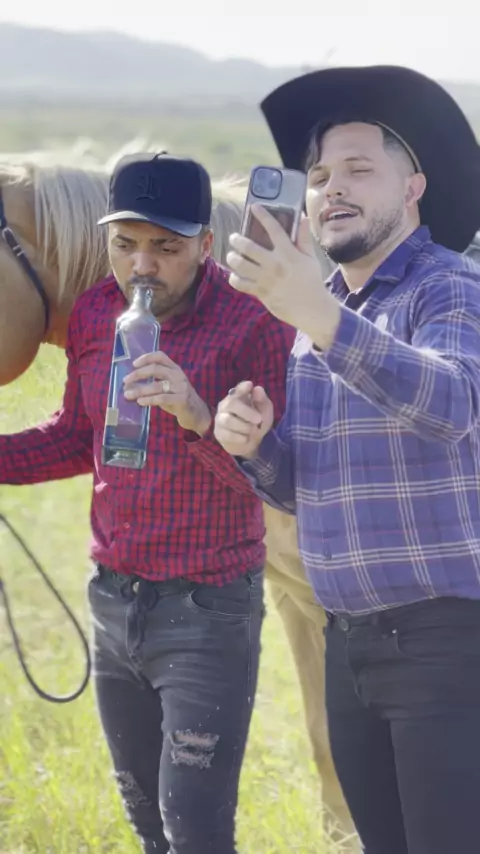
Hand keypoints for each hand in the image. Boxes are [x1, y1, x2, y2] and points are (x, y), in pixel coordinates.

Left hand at [123, 351, 210, 435]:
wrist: (197, 414)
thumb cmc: (178, 399)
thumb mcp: (168, 387)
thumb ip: (155, 382)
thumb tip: (131, 384)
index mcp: (174, 369)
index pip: (160, 356)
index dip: (146, 358)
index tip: (133, 364)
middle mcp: (178, 375)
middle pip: (155, 369)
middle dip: (138, 374)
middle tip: (126, 381)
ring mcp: (181, 387)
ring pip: (156, 386)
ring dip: (140, 390)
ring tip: (128, 394)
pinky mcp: (182, 400)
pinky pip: (162, 398)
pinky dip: (149, 400)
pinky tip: (140, 402)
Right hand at [214, 380, 273, 458]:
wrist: (250, 443)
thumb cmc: (257, 423)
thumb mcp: (265, 412)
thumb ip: (262, 401)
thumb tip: (257, 389)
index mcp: (238, 396)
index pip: (238, 389)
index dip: (243, 387)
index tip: (250, 385)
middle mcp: (226, 405)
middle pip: (231, 404)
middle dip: (246, 412)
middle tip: (259, 419)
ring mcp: (220, 418)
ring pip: (228, 420)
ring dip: (245, 426)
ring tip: (254, 430)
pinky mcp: (219, 432)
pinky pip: (227, 434)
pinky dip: (240, 437)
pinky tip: (246, 438)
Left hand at [226, 204, 339, 347]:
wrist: (311, 308)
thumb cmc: (311, 281)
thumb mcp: (310, 258)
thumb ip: (304, 238)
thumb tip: (303, 218)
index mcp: (288, 253)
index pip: (274, 229)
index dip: (262, 216)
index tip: (254, 207)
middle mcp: (275, 264)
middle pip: (248, 246)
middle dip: (237, 239)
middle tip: (234, 238)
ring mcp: (266, 279)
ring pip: (240, 264)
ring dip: (233, 258)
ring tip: (232, 255)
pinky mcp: (261, 292)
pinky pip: (240, 283)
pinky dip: (234, 278)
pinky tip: (236, 275)